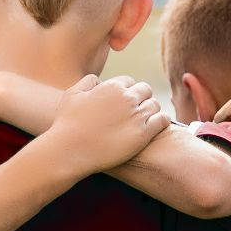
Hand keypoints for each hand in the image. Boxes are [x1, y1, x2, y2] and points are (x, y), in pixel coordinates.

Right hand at [39, 75, 166, 173]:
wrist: (70, 150)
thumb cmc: (67, 124)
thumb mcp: (72, 94)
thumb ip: (88, 81)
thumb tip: (100, 80)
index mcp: (112, 86)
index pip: (129, 81)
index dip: (125, 91)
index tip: (122, 103)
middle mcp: (127, 98)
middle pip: (145, 90)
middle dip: (140, 98)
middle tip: (134, 111)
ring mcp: (137, 116)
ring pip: (155, 104)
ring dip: (150, 110)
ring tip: (143, 120)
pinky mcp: (143, 134)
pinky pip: (163, 120)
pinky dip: (161, 121)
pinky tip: (154, 127)